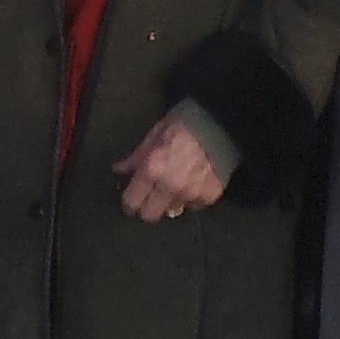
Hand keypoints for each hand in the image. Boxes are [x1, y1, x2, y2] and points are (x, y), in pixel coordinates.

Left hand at [116, 112, 230, 221]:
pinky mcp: (209, 196)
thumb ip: (136, 157)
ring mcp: (191, 194)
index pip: (132, 202)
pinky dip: (191, 198)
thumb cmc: (183, 124)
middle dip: (148, 208)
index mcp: (152, 169)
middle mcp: (170, 186)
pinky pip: (194, 206)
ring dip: (171, 202)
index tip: (131, 201)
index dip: (129, 203)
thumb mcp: (154, 135)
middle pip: (151, 215)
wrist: (221, 123)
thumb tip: (118, 169)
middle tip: (151, 198)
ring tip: (176, 186)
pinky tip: (194, 183)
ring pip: (173, 211)